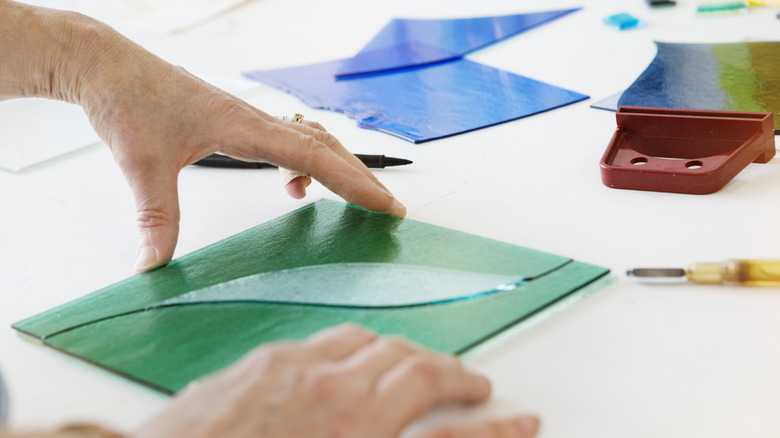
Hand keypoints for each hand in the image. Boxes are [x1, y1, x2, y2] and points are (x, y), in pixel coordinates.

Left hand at [0, 2, 405, 271]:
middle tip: (389, 208)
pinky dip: (305, 162)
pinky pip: (289, 139)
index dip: (354, 182)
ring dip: (337, 167)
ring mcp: (250, 118)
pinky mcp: (238, 121)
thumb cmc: (129, 101)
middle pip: (326, 147)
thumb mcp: (143, 165)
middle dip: (361, 179)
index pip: (315, 156)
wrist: (109, 66)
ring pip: (312, 140)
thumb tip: (153, 265)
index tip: (385, 203)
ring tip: (352, 198)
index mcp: (244, 127)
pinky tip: (292, 184)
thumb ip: (156, 217)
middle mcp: (255, 120)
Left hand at [135, 324, 539, 437]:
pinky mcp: (265, 360)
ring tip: (419, 365)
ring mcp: (298, 373)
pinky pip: (329, 338)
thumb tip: (406, 433)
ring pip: (377, 344)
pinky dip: (357, 346)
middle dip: (454, 376)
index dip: (496, 430)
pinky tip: (355, 356)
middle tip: (472, 387)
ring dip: (406, 354)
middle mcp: (334, 401)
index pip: (452, 437)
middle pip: (419, 369)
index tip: (523, 421)